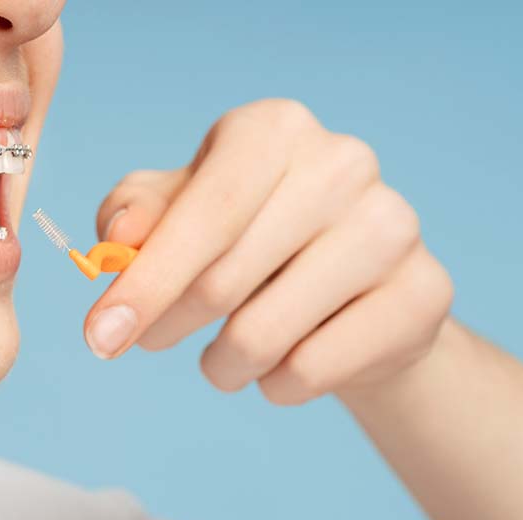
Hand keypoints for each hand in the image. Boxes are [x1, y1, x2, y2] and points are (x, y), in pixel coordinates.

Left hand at [86, 98, 452, 404]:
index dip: (144, 284)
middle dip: (167, 327)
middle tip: (154, 338)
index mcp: (274, 130)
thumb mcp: (181, 214)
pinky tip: (288, 361)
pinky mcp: (423, 295)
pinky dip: (276, 386)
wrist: (357, 294)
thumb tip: (120, 235)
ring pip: (262, 338)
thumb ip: (136, 215)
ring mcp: (393, 228)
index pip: (201, 215)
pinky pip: (309, 373)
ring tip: (230, 353)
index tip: (99, 339)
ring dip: (223, 365)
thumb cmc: (250, 243)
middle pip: (221, 283)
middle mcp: (342, 164)